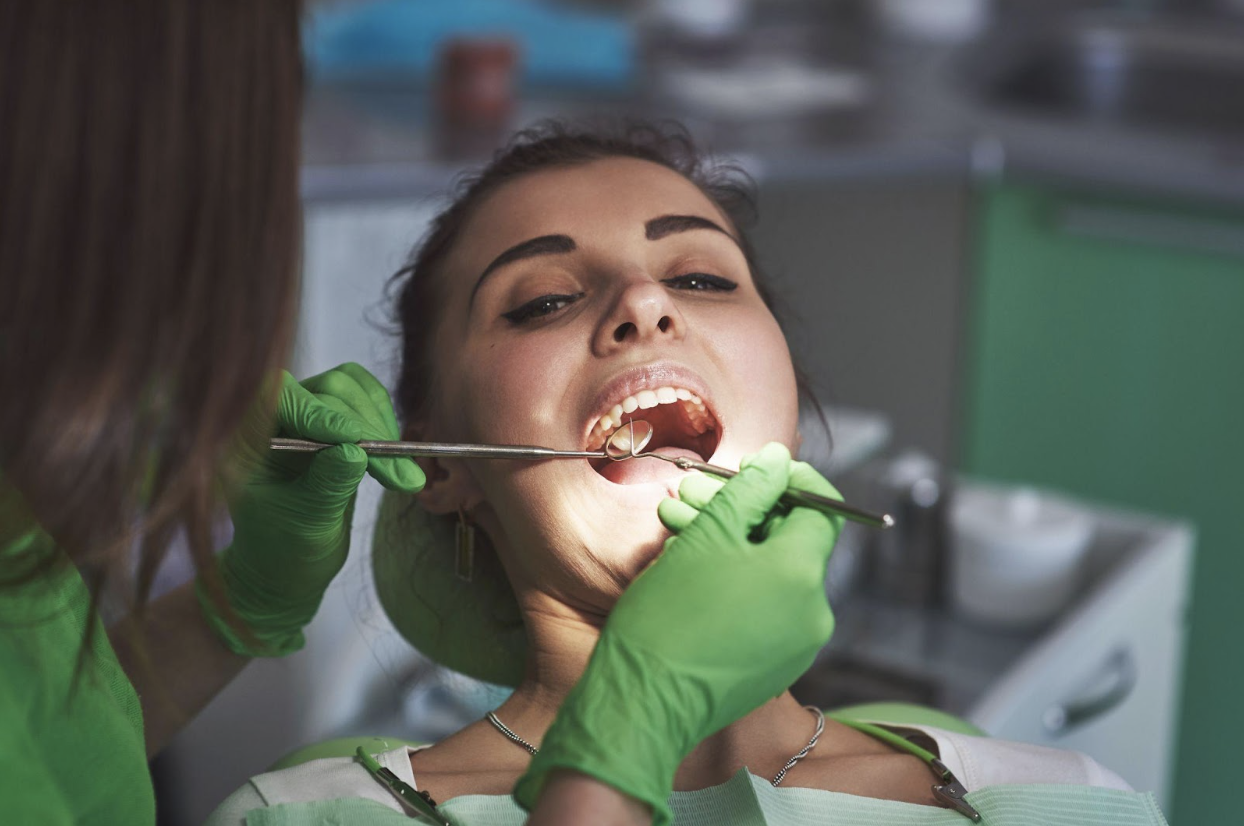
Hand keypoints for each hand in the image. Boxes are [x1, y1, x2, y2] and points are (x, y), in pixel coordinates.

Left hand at [199, 364, 423, 655]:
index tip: (359, 443)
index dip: (321, 413)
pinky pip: (365, 400)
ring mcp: (304, 417)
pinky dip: (385, 421)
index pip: (280, 398)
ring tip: (400, 470)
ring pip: (350, 388)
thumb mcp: (305, 525)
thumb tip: (355, 450)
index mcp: (246, 441)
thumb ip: (327, 486)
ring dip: (380, 423)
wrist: (285, 570)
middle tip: (397, 472)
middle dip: (365, 428)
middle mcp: (273, 420)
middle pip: (324, 389)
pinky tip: (394, 456)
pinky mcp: (333, 423)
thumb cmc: (282, 554)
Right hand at [514, 443, 842, 825]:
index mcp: (803, 575)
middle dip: (743, 510)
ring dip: (729, 543)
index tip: (757, 467)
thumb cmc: (670, 616)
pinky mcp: (773, 667)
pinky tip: (686, 565)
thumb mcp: (707, 537)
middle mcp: (812, 613)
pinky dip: (734, 581)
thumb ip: (750, 491)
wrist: (644, 702)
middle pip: (789, 542)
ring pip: (771, 574)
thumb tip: (777, 461)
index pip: (823, 510)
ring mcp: (795, 646)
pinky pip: (763, 609)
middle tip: (693, 494)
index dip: (793, 480)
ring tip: (675, 524)